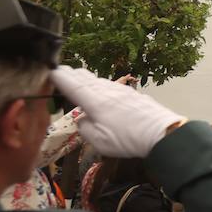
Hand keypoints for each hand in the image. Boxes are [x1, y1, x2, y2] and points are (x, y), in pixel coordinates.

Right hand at [50, 67, 183, 158]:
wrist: (161, 132)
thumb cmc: (126, 139)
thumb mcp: (98, 141)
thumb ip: (84, 128)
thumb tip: (82, 118)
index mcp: (94, 101)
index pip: (72, 85)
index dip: (60, 77)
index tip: (50, 71)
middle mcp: (106, 91)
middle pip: (85, 78)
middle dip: (72, 74)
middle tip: (62, 71)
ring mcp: (121, 90)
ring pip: (99, 80)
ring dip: (87, 79)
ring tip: (79, 78)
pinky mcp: (132, 94)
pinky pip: (111, 86)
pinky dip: (101, 85)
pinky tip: (102, 89)